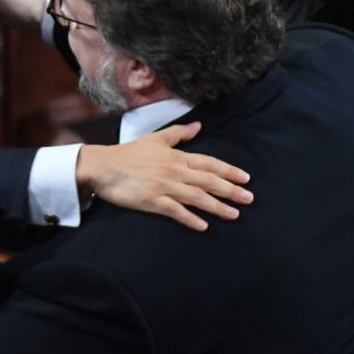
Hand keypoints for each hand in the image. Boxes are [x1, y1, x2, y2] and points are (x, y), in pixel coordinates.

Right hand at [76, 122, 252, 231]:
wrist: (103, 166)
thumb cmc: (128, 153)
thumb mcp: (155, 139)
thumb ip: (178, 134)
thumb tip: (199, 126)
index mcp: (176, 156)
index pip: (208, 164)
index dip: (228, 171)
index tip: (246, 178)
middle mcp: (174, 171)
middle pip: (208, 181)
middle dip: (231, 190)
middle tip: (250, 198)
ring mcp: (164, 186)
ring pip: (197, 197)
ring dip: (217, 206)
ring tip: (234, 214)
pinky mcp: (152, 201)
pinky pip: (175, 211)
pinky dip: (190, 219)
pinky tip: (203, 226)